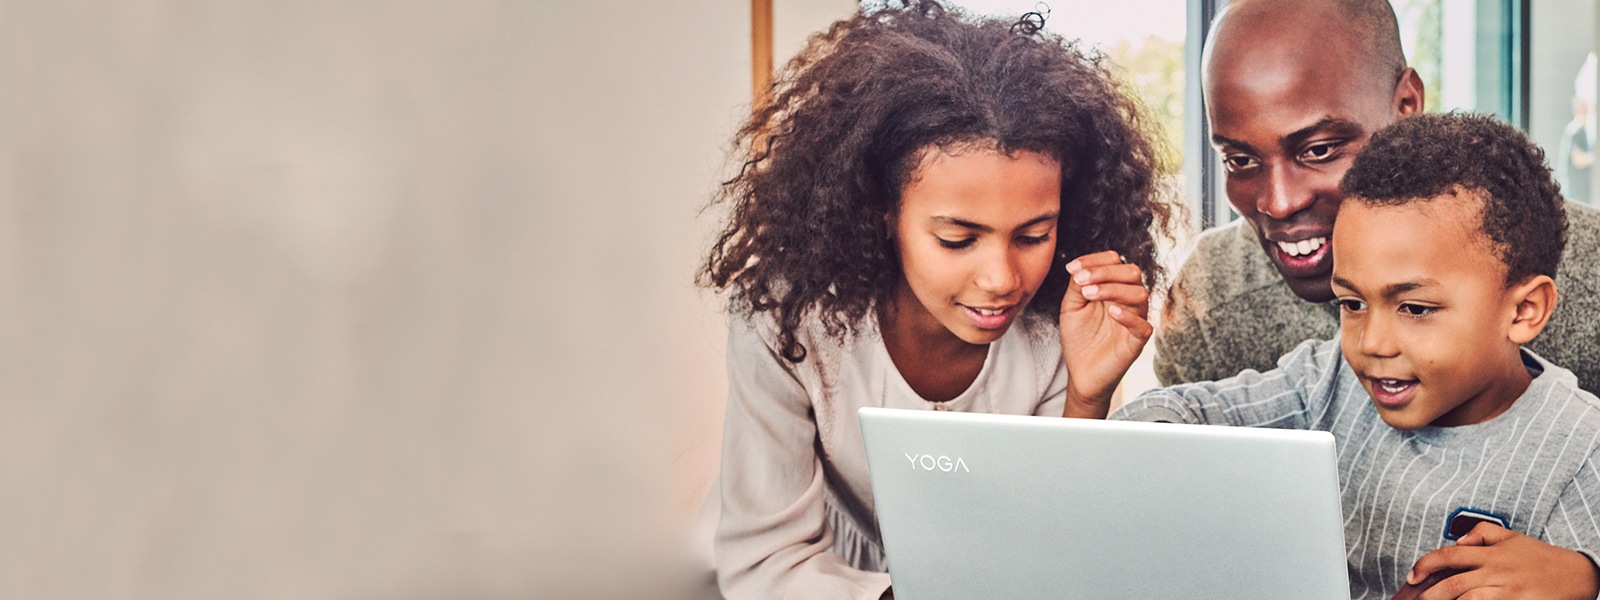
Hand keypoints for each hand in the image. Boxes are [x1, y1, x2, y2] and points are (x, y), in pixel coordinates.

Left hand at [1059, 250, 1151, 417]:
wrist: (1080, 373)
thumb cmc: (1078, 338)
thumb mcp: (1071, 306)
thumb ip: (1077, 285)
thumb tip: (1080, 267)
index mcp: (1114, 288)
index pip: (1115, 261)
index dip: (1095, 260)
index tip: (1072, 268)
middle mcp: (1128, 300)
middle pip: (1132, 272)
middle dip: (1105, 271)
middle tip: (1081, 281)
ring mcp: (1135, 320)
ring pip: (1139, 294)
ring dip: (1112, 289)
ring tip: (1088, 295)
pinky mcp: (1136, 342)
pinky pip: (1143, 326)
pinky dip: (1128, 316)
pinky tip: (1111, 312)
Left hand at [1394, 522, 1599, 598]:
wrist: (1575, 575)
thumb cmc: (1539, 557)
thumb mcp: (1510, 537)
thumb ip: (1481, 533)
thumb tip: (1457, 539)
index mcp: (1489, 553)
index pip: (1448, 555)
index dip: (1425, 564)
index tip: (1411, 576)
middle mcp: (1495, 571)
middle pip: (1453, 582)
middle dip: (1429, 593)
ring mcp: (1506, 589)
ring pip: (1467, 598)